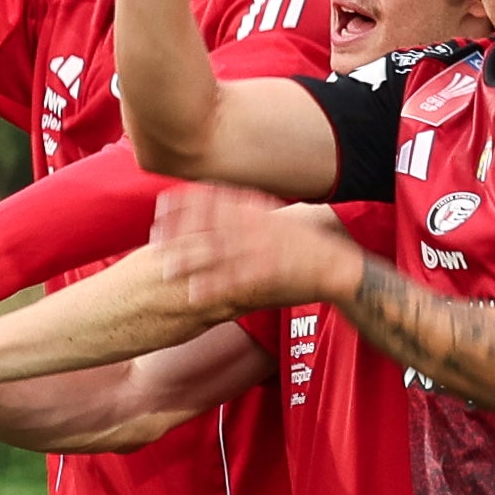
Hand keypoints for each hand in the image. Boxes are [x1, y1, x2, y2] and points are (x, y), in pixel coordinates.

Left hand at [148, 182, 366, 316]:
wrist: (341, 268)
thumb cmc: (304, 248)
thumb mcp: (275, 222)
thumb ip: (248, 216)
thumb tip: (217, 209)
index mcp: (259, 211)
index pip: (219, 198)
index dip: (189, 200)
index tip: (162, 202)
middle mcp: (261, 225)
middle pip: (214, 223)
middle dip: (182, 229)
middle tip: (154, 237)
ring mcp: (268, 248)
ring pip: (224, 251)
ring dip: (194, 259)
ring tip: (167, 268)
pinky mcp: (275, 273)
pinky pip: (241, 280)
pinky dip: (218, 287)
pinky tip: (196, 295)